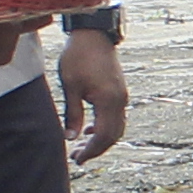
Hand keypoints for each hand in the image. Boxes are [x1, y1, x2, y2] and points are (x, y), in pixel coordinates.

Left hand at [59, 29, 130, 164]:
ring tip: (82, 146)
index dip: (90, 151)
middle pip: (113, 136)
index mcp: (108, 101)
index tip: (76, 159)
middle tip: (77, 158)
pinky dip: (105, 127)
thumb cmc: (79, 56)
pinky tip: (89, 128)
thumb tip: (71, 138)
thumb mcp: (71, 86)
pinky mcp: (119, 91)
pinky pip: (116, 117)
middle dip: (96, 149)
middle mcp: (120, 101)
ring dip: (101, 139)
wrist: (93, 34)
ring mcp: (122, 96)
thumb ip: (72, 114)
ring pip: (116, 128)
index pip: (103, 136)